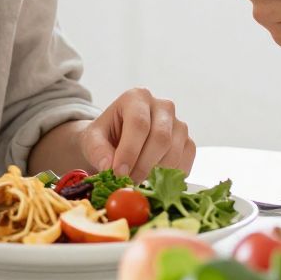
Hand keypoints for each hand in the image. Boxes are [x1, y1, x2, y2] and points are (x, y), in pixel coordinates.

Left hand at [78, 88, 195, 178]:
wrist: (119, 139)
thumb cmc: (106, 136)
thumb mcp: (92, 139)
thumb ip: (97, 150)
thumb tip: (108, 167)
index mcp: (137, 97)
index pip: (139, 123)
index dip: (129, 151)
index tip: (119, 173)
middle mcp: (163, 106)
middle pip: (161, 138)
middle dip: (143, 166)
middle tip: (128, 182)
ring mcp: (179, 124)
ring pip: (174, 152)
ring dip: (155, 174)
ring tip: (137, 180)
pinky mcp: (188, 142)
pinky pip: (185, 162)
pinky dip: (170, 176)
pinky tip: (153, 179)